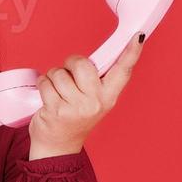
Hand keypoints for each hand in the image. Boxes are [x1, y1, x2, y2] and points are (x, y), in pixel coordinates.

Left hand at [28, 34, 143, 157]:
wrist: (58, 146)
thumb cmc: (73, 117)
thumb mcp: (92, 99)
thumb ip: (96, 80)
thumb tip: (96, 58)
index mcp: (109, 96)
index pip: (123, 70)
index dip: (131, 52)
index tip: (138, 36)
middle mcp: (96, 102)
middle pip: (82, 63)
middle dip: (70, 64)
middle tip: (69, 77)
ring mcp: (76, 107)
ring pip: (59, 73)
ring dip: (53, 77)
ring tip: (57, 92)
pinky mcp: (57, 111)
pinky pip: (45, 83)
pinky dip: (43, 85)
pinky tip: (48, 97)